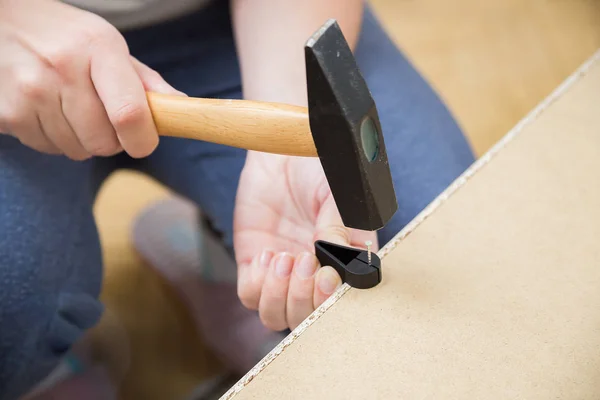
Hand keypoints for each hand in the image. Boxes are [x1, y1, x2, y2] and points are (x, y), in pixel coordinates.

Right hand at [0, 0, 181, 159]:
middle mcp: (61, 68)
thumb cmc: (66, 37)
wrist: (2, 20)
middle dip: (111, 139)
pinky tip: (47, 110)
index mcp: (98, 48)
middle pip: (104, 142)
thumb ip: (145, 81)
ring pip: (76, 150)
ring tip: (70, 108)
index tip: (144, 141)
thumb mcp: (108, 45)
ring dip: (81, 140)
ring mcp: (28, 90)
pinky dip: (53, 138)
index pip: (129, 113)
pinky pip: (46, 148)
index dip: (143, 139)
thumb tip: (181, 108)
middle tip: (102, 116)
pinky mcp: (6, 111)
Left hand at [234, 151, 376, 330]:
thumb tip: (333, 255)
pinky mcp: (254, 266)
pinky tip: (268, 253)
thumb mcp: (337, 194)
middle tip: (303, 258)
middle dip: (303, 296)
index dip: (331, 300)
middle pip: (307, 318)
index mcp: (344, 265)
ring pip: (276, 316)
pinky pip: (250, 295)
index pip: (341, 304)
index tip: (326, 274)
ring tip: (282, 256)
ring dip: (278, 294)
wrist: (283, 156)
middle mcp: (313, 277)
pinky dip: (257, 283)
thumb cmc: (318, 171)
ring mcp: (283, 275)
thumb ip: (338, 226)